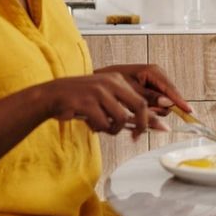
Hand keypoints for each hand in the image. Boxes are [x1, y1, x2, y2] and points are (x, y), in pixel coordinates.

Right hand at [40, 72, 160, 139]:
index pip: (142, 99)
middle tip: (136, 136)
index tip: (162, 129)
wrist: (53, 95)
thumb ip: (123, 108)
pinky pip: (102, 123)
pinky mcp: (86, 102)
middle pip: (139, 106)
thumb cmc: (81, 100)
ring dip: (114, 129)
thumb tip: (146, 124)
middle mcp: (110, 83)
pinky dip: (100, 128)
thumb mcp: (104, 98)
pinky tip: (92, 124)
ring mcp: (98, 92)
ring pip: (120, 118)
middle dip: (142, 124)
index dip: (151, 117)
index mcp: (117, 80)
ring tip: (104, 128)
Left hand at [95, 64, 190, 115]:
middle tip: (142, 113)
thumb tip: (167, 103)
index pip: (172, 89)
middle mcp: (158, 76)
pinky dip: (149, 110)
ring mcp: (155, 84)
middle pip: (169, 99)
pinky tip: (137, 111)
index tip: (189, 111)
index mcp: (153, 71)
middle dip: (158, 109)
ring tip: (134, 110)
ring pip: (163, 104)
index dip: (181, 102)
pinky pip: (157, 104)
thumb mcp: (130, 90)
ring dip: (152, 111)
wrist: (100, 80)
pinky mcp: (151, 91)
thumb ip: (149, 97)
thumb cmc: (112, 82)